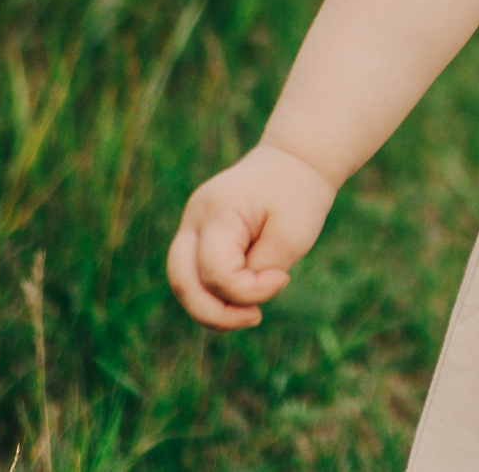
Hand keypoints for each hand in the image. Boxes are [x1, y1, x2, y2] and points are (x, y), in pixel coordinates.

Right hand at [166, 143, 337, 328]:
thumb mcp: (290, 238)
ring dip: (212, 307)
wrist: (295, 161)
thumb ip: (259, 273)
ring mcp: (191, 224)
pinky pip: (195, 273)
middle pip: (182, 282)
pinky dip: (215, 293)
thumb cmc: (296, 197)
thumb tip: (233, 299)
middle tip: (255, 318)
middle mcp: (194, 217)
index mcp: (217, 211)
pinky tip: (244, 298)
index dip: (248, 291)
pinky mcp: (199, 234)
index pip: (216, 273)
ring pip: (182, 282)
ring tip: (250, 313)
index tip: (283, 279)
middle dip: (214, 314)